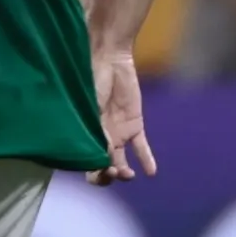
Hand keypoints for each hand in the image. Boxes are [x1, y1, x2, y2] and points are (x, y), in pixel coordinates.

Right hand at [89, 47, 156, 183]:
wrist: (108, 60)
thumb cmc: (91, 82)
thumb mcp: (91, 109)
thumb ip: (98, 132)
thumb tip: (104, 157)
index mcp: (85, 136)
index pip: (87, 164)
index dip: (93, 173)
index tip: (100, 171)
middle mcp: (101, 139)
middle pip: (103, 167)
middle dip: (106, 176)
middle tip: (113, 173)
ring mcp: (118, 133)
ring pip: (121, 161)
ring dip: (123, 172)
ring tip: (129, 175)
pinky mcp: (134, 125)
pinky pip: (141, 147)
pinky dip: (146, 160)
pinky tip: (151, 173)